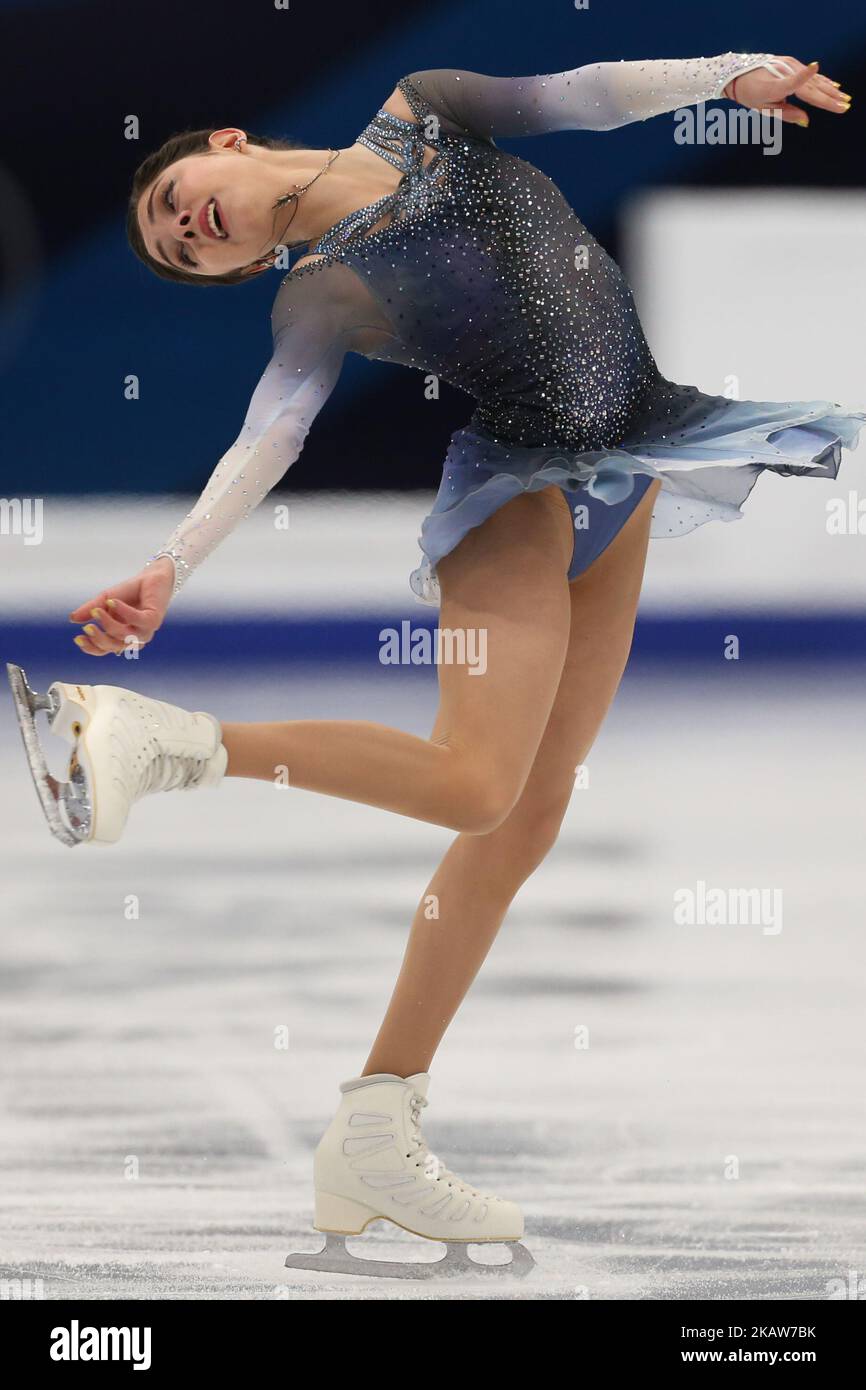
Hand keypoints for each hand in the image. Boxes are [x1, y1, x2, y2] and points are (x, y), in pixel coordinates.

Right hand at [69, 557, 174, 655]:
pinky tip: (112, 602)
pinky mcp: (153, 620)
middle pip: (113, 646)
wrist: (151, 577)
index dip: (91, 647)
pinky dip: (123, 611)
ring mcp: (145, 631)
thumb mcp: (105, 600)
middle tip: (86, 627)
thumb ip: (90, 610)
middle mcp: (133, 638)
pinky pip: (137, 620)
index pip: (104, 649)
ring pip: (125, 636)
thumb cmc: (130, 592)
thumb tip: (72, 619)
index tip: (77, 638)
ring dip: (109, 624)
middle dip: (99, 639)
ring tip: (97, 610)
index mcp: (121, 637)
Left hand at [724, 58, 851, 125]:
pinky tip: (834, 86)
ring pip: (813, 80)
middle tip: (844, 105)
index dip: (802, 75)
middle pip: (810, 87)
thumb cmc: (751, 96)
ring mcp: (789, 65)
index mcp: (774, 87)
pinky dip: (823, 81)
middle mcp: (783, 73)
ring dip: (830, 89)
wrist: (739, 75)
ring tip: (844, 98)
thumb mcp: (765, 109)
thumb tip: (806, 121)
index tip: (815, 67)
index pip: (790, 82)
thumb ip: (787, 114)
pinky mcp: (792, 62)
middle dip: (828, 97)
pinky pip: (810, 75)